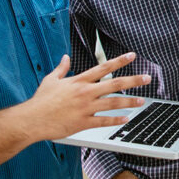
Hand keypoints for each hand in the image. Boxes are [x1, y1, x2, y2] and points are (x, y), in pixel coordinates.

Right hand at [20, 53, 149, 140]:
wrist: (31, 120)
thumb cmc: (40, 101)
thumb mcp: (50, 80)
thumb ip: (61, 68)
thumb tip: (65, 57)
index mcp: (79, 81)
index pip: (103, 67)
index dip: (119, 61)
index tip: (132, 56)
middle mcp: (85, 93)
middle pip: (114, 84)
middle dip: (133, 81)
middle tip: (147, 78)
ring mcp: (85, 108)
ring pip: (113, 103)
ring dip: (129, 102)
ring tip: (142, 101)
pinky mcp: (83, 122)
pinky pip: (103, 121)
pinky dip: (116, 120)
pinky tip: (126, 119)